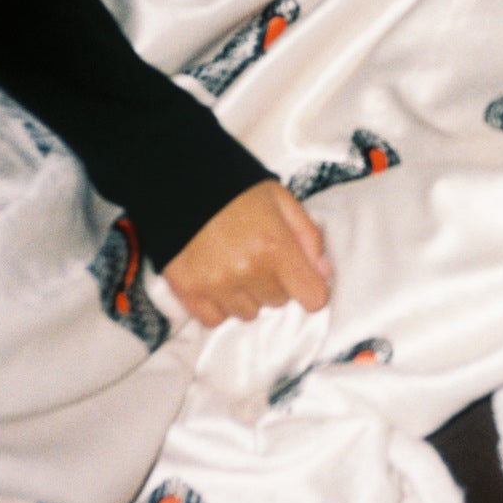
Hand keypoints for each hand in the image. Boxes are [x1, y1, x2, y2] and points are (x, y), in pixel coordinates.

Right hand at [161, 181, 331, 325]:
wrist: (179, 183)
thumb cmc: (235, 189)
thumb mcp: (282, 200)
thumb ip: (308, 236)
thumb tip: (323, 273)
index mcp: (275, 246)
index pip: (312, 298)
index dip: (309, 287)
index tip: (300, 277)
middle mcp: (247, 271)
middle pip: (278, 302)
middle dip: (274, 282)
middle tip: (257, 256)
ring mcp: (215, 284)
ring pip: (248, 313)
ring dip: (247, 295)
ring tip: (234, 266)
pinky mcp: (187, 291)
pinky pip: (215, 319)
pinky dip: (219, 306)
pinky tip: (216, 281)